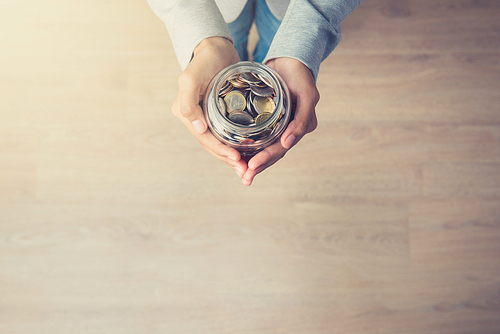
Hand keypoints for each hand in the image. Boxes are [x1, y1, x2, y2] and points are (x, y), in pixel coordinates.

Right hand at [172, 37, 248, 177]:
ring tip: (247, 169)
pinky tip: (247, 154)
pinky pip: (226, 135)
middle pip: (212, 145)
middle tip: (245, 171)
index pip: (204, 138)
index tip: (237, 158)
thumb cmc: (204, 60)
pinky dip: (235, 146)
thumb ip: (189, 103)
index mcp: (186, 113)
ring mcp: (206, 118)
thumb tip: (199, 129)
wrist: (215, 47)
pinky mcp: (218, 115)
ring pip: (219, 143)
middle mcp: (194, 118)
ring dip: (232, 158)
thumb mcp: (191, 78)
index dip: (220, 150)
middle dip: (228, 159)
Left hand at [241, 57, 318, 185]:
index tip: (251, 167)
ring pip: (264, 148)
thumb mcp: (307, 94)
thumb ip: (302, 119)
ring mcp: (278, 126)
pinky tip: (238, 156)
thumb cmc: (301, 75)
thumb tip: (288, 143)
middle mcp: (289, 130)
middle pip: (272, 153)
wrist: (290, 59)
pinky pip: (258, 137)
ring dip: (252, 162)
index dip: (266, 159)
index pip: (281, 148)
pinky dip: (249, 148)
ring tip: (241, 174)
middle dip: (258, 167)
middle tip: (244, 178)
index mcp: (300, 127)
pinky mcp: (267, 120)